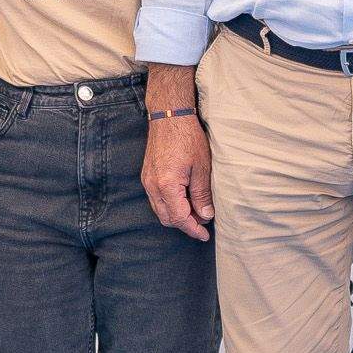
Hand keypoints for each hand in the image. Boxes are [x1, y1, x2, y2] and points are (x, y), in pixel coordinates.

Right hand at [143, 116, 214, 238]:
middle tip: (204, 223)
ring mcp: (147, 181)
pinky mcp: (147, 176)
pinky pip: (156, 200)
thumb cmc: (187, 137)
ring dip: (177, 215)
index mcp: (167, 185)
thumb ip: (202, 194)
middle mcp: (152, 186)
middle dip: (186, 224)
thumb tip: (205, 215)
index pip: (179, 218)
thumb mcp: (202, 167)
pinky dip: (170, 206)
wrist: (169, 116)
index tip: (205, 235)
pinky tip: (184, 201)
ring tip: (197, 212)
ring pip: (160, 210)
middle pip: (167, 218)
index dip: (193, 229)